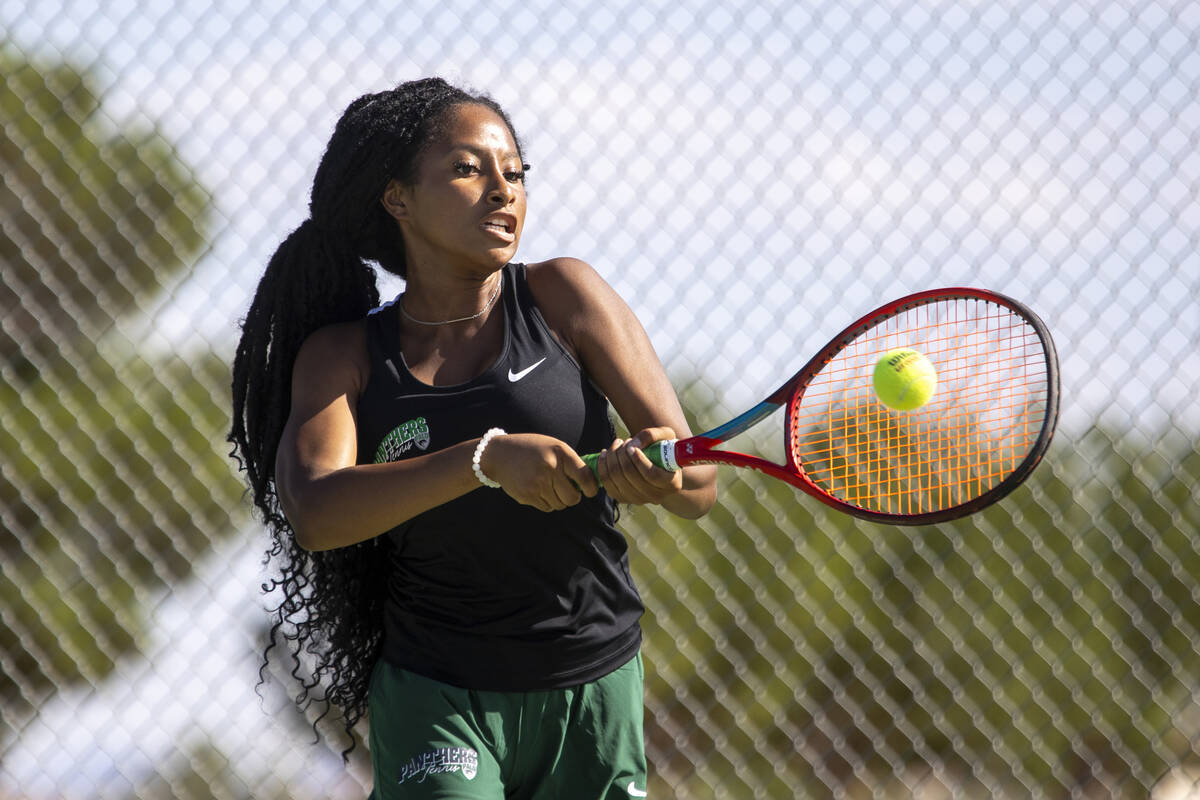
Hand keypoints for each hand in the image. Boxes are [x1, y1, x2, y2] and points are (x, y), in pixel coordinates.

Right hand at [480, 433, 598, 511]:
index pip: (585, 477)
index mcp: (560, 453)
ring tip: (550, 487)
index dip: (591, 488)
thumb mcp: (553, 446)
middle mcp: (550, 468)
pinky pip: (547, 507)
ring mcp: (537, 483)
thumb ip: (571, 462)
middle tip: (569, 491)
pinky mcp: (527, 495)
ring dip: (559, 500)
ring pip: (560, 504)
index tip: (589, 491)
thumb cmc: (532, 449)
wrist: (499, 455)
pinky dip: (547, 502)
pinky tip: (539, 490)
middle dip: (573, 497)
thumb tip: (592, 482)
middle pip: (572, 497)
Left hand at [593, 427, 682, 505]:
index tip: (631, 445)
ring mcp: (639, 500)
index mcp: (672, 484)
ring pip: (617, 479)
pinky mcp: (624, 499)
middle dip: (622, 454)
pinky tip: (605, 454)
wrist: (659, 465)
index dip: (638, 460)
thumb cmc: (664, 448)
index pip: (652, 475)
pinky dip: (603, 468)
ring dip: (612, 457)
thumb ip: (651, 435)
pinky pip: (608, 485)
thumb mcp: (666, 436)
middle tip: (624, 441)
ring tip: (617, 444)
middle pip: (631, 476)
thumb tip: (632, 445)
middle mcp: (656, 496)